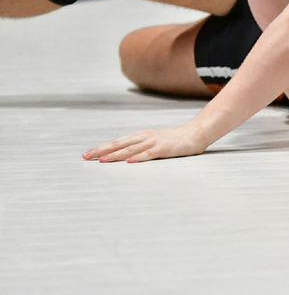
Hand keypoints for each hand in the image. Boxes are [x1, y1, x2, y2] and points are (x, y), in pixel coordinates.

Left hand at [83, 124, 208, 162]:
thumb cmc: (173, 140)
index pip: (116, 142)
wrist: (194, 134)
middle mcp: (144, 137)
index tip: (87, 154)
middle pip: (119, 144)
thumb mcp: (153, 141)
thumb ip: (139, 147)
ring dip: (116, 155)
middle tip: (86, 156)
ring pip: (131, 149)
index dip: (101, 147)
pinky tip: (129, 162)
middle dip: (101, 150)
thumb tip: (123, 156)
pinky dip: (138, 158)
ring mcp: (154, 142)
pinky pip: (149, 154)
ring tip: (102, 160)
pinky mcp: (164, 149)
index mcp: (140, 136)